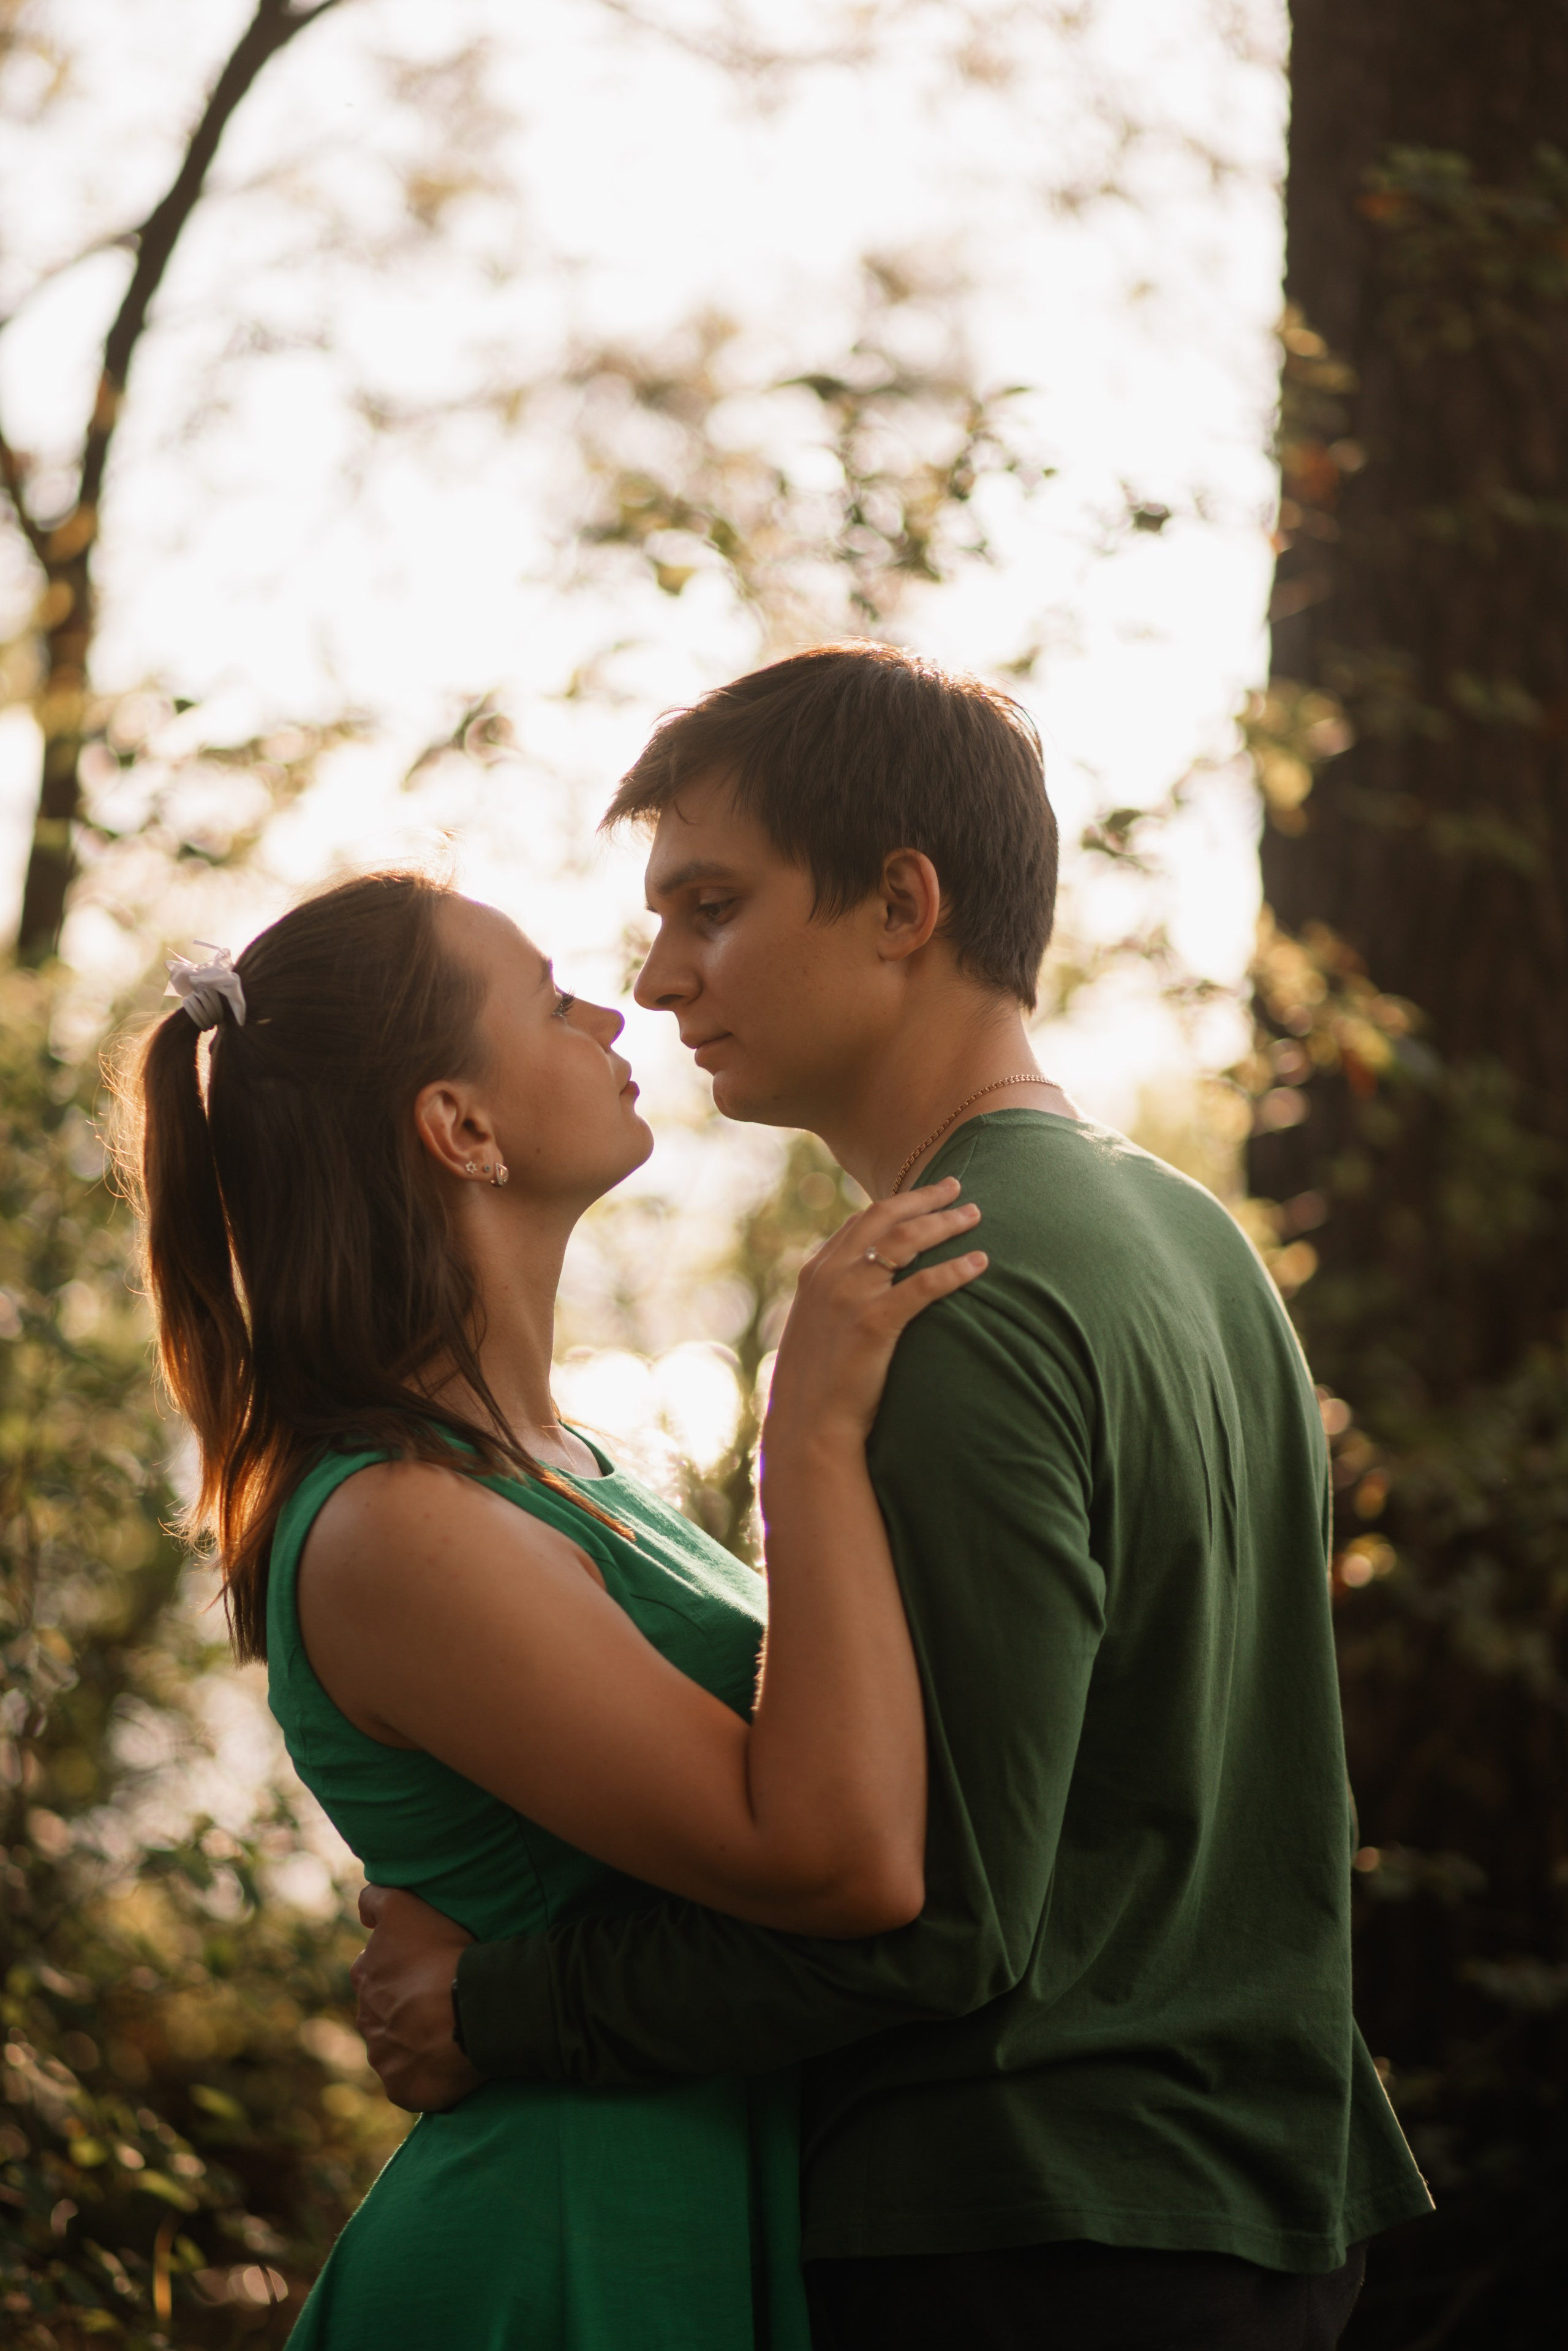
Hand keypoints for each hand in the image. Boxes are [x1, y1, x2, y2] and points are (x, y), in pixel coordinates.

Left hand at [350, 1885, 482, 2113]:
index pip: (373, 1967)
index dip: (401, 1965)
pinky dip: (425, 2072)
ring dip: (414, 2038)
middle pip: (383, 2008)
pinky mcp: (399, 2087)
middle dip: (404, 2004)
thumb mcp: (403, 1906)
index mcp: (364, 1976)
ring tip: (450, 2028)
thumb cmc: (441, 1955)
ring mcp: (382, 2056)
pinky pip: (410, 2080)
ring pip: (396, 2044)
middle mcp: (365, 2017)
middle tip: (441, 1996)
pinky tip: (449, 2060)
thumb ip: (375, 1900)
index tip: (428, 1964)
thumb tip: (363, 1912)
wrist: (468, 2013)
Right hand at [763, 1176, 985, 1451]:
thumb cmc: (817, 1385)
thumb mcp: (818, 1330)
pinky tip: (980, 1262)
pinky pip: (924, 1285)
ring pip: (907, 1240)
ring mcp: (850, 1295)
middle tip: (957, 1187)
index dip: (897, 1205)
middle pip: (885, 1217)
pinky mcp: (874, 1322)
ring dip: (944, 1222)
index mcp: (816, 1272)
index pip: (862, 1223)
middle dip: (924, 1198)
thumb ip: (836, 1300)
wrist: (807, 1424)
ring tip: (973, 1215)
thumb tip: (867, 1289)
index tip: (924, 1199)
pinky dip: (955, 1269)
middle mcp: (831, 1274)